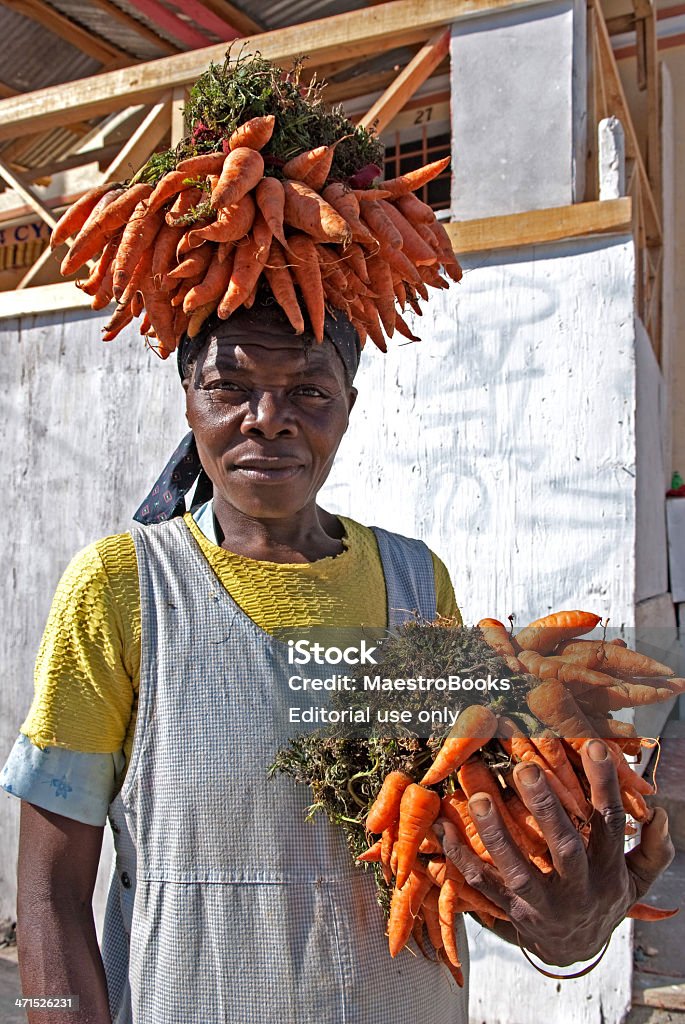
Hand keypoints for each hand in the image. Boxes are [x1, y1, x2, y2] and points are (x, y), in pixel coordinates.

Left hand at [436, 739, 673, 966]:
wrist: (573, 950)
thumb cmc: (604, 895)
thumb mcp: (637, 878)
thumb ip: (652, 848)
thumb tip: (659, 812)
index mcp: (607, 869)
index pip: (609, 822)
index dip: (603, 784)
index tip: (592, 745)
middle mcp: (576, 888)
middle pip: (564, 848)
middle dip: (545, 809)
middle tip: (524, 768)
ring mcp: (541, 903)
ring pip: (518, 870)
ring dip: (496, 833)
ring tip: (478, 796)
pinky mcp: (510, 911)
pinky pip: (482, 885)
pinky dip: (460, 856)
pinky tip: (442, 826)